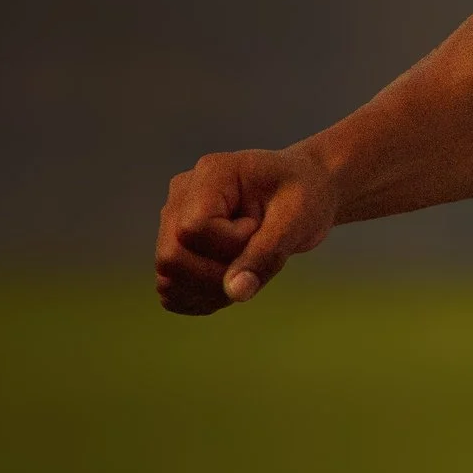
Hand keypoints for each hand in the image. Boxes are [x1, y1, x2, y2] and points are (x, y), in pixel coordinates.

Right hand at [155, 146, 341, 314]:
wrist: (305, 190)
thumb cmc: (305, 196)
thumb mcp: (298, 221)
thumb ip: (266, 254)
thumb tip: (235, 293)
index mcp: (211, 174)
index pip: (193, 229)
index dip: (231, 244)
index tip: (260, 229)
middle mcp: (182, 194)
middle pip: (170, 257)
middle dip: (217, 274)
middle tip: (256, 258)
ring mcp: (173, 219)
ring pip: (168, 277)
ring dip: (211, 290)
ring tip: (248, 268)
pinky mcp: (176, 243)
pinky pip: (171, 288)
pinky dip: (201, 298)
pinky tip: (232, 283)